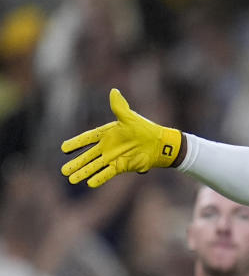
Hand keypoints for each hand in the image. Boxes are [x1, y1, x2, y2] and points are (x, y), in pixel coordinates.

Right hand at [61, 88, 181, 187]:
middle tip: (63, 170)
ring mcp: (113, 158)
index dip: (76, 143)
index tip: (63, 149)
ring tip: (71, 179)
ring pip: (95, 166)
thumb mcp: (130, 117)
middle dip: (76, 163)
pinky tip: (90, 184)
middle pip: (88, 156)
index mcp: (106, 134)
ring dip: (84, 172)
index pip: (87, 139)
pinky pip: (108, 173)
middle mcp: (107, 147)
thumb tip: (114, 91)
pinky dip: (100, 178)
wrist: (159, 143)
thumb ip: (119, 107)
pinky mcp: (121, 166)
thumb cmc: (144, 128)